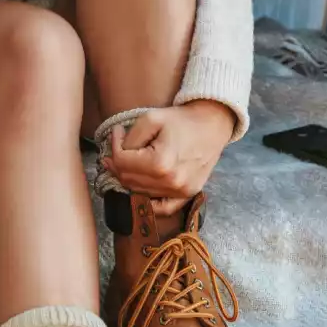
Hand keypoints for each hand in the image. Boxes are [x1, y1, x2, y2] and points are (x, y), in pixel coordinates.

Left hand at [103, 100, 236, 215]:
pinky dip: (148, 202)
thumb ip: (130, 138)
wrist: (212, 125)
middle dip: (118, 164)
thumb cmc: (182, 119)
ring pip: (140, 192)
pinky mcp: (188, 195)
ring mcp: (181, 192)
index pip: (122, 162)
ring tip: (127, 163)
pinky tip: (140, 190)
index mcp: (160, 163)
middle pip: (129, 180)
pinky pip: (162, 208)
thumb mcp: (152, 118)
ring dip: (129, 179)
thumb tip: (117, 150)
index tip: (117, 133)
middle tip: (116, 149)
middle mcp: (171, 182)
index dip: (114, 146)